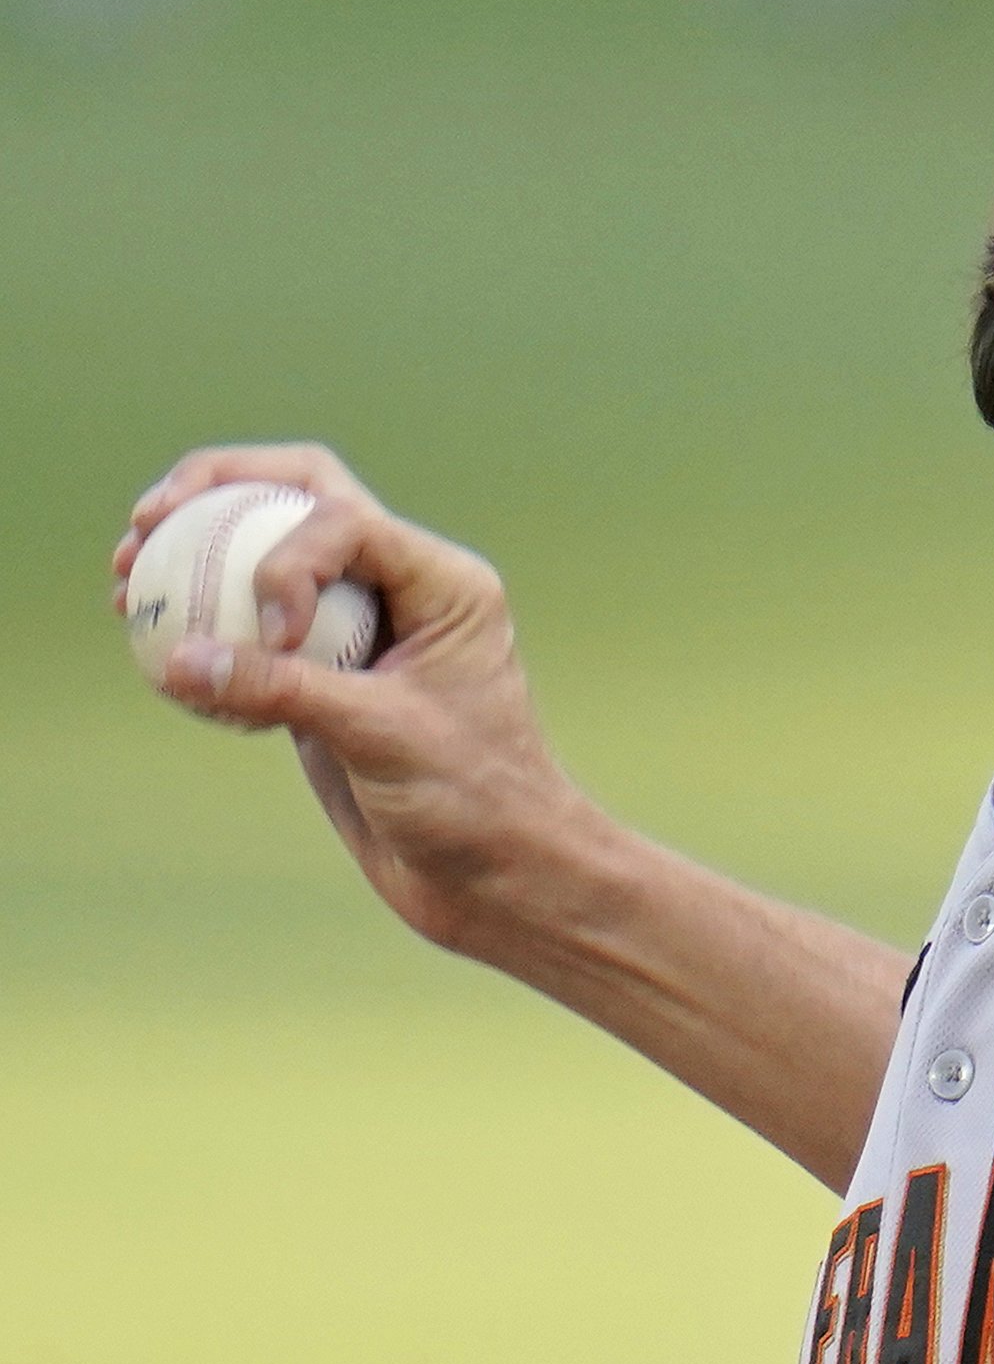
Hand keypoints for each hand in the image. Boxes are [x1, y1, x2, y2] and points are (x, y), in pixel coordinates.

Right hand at [113, 442, 602, 955]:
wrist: (495, 871)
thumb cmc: (471, 801)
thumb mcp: (379, 736)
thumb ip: (282, 690)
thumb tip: (178, 656)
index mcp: (443, 583)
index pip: (346, 519)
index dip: (290, 557)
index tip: (280, 636)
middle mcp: (403, 590)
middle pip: (302, 498)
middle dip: (219, 492)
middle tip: (147, 520)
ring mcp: (359, 629)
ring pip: (267, 557)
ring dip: (196, 553)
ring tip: (127, 576)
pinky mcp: (322, 676)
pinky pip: (250, 631)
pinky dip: (201, 626)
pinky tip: (148, 641)